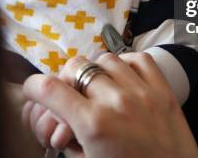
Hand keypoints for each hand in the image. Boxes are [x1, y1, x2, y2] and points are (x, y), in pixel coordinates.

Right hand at [22, 52, 197, 157]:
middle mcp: (117, 102)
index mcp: (94, 125)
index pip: (50, 89)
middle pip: (76, 67)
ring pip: (105, 59)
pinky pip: (138, 59)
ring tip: (97, 90)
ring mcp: (143, 93)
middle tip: (69, 97)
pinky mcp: (164, 91)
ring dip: (95, 72)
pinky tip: (122, 80)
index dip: (33, 87)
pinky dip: (125, 64)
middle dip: (66, 80)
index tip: (33, 90)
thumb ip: (70, 138)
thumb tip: (59, 118)